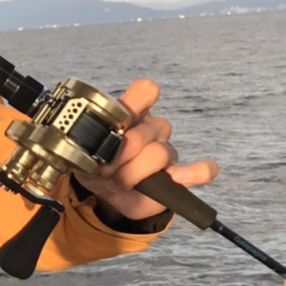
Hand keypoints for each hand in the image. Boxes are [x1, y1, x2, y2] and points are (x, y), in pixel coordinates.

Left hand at [73, 78, 218, 221]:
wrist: (104, 194)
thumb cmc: (96, 165)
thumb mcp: (82, 152)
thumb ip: (88, 141)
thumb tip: (96, 145)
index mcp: (131, 113)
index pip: (145, 92)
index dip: (132, 107)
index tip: (114, 128)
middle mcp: (152, 128)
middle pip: (141, 136)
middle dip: (118, 158)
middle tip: (104, 169)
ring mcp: (167, 151)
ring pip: (161, 154)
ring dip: (134, 173)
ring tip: (120, 181)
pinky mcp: (180, 177)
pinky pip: (203, 170)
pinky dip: (196, 172)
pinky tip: (178, 177)